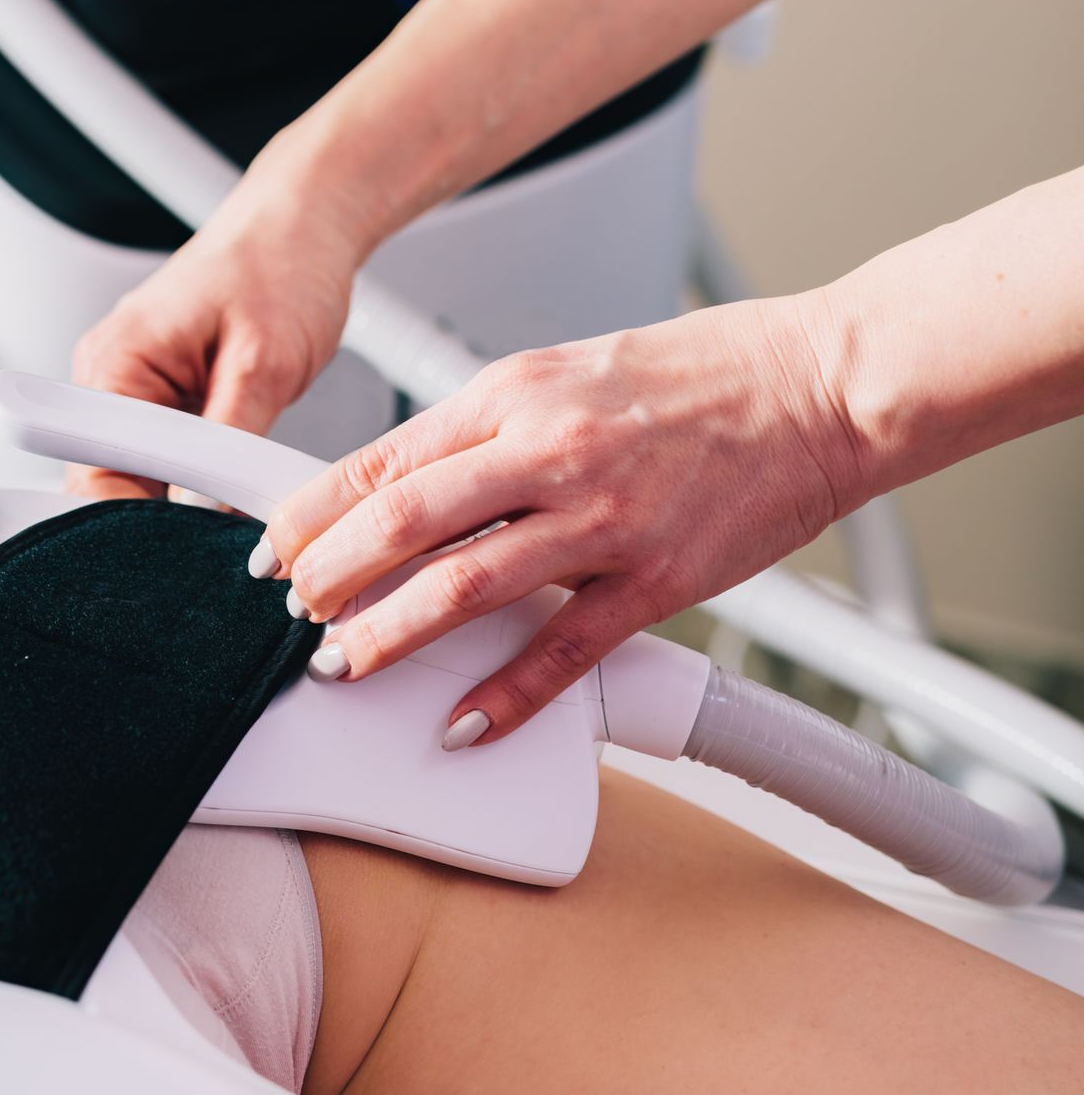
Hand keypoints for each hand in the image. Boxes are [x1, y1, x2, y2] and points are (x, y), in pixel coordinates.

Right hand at [70, 175, 365, 496]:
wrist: (301, 227)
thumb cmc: (281, 265)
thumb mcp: (265, 364)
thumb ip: (228, 444)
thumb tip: (204, 512)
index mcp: (114, 363)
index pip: (92, 476)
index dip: (135, 525)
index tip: (186, 545)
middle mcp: (110, 375)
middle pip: (109, 484)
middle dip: (164, 514)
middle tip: (226, 521)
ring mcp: (133, 387)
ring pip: (141, 477)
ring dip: (186, 490)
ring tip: (237, 479)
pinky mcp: (163, 397)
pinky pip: (165, 458)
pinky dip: (198, 472)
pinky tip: (233, 465)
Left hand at [260, 296, 863, 737]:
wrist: (821, 387)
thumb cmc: (704, 377)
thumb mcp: (569, 373)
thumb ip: (491, 430)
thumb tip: (413, 484)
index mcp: (516, 393)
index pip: (383, 459)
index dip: (313, 512)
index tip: (273, 549)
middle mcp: (548, 449)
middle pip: (403, 521)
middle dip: (329, 576)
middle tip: (293, 615)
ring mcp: (602, 518)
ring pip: (465, 586)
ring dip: (389, 634)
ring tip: (342, 665)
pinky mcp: (656, 579)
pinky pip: (563, 649)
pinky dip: (505, 693)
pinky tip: (461, 721)